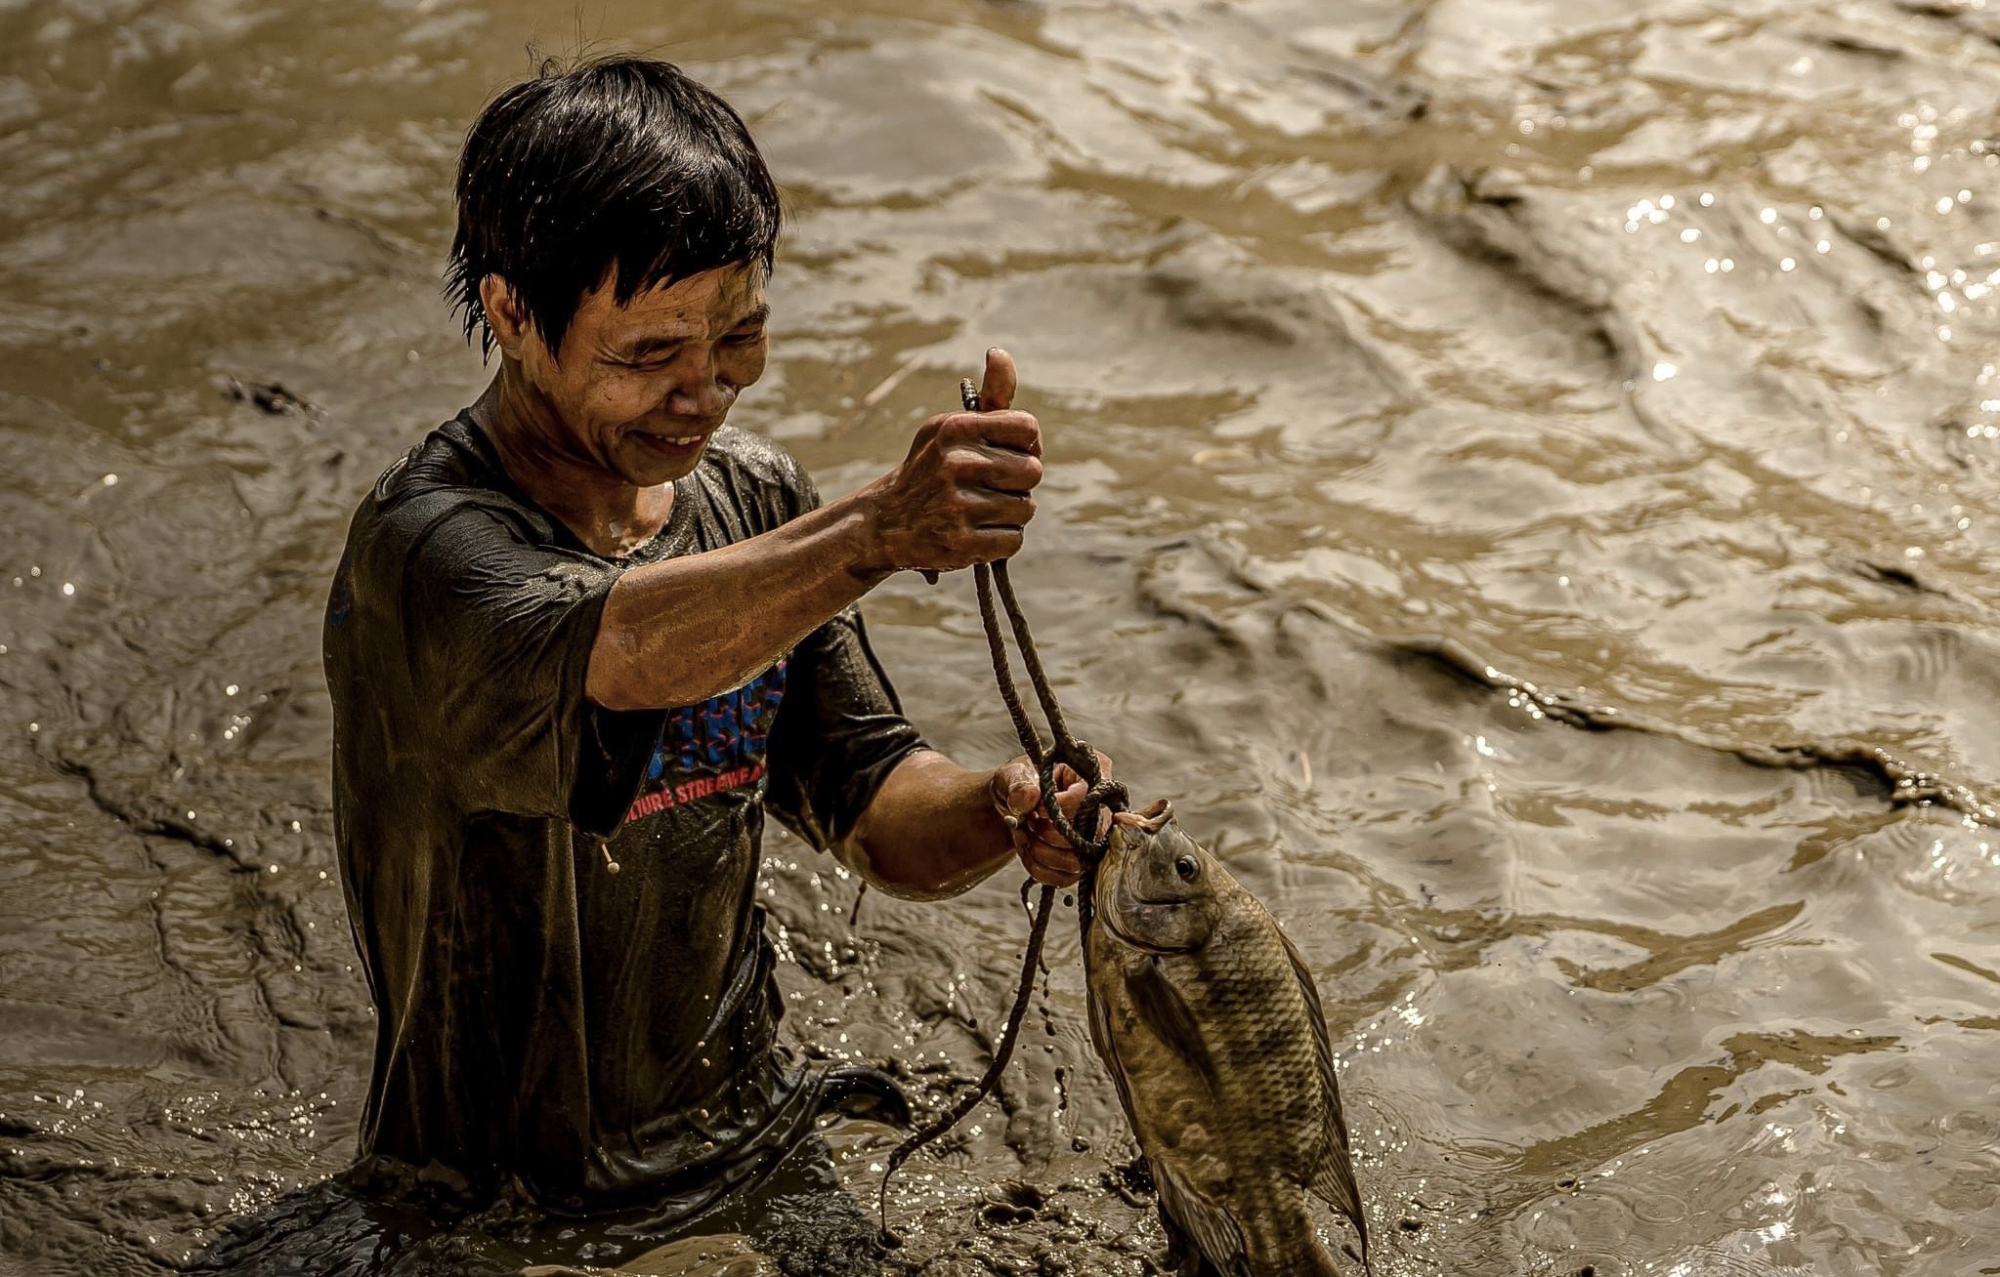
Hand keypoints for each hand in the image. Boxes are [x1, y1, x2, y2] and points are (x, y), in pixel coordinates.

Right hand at [859, 348, 1042, 575]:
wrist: (884, 522)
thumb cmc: (930, 469)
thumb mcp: (950, 428)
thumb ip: (989, 397)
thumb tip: (1000, 352)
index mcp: (955, 429)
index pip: (1027, 429)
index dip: (1027, 444)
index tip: (1009, 452)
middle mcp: (954, 464)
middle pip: (1033, 472)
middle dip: (1019, 482)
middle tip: (992, 486)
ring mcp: (957, 507)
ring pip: (1026, 508)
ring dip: (1010, 512)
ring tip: (980, 510)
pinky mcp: (961, 544)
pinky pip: (1014, 540)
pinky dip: (1002, 539)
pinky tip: (977, 532)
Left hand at [989, 751, 1115, 886]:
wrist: (1015, 806)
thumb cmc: (1020, 783)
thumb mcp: (1013, 775)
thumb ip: (1019, 784)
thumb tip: (1029, 798)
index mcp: (1092, 774)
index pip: (1087, 799)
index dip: (1058, 807)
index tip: (1035, 807)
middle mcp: (1101, 807)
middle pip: (1088, 835)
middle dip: (1047, 833)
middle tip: (1028, 822)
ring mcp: (1094, 837)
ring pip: (1076, 862)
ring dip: (1041, 852)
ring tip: (1025, 835)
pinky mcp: (1081, 860)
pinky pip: (1064, 878)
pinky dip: (1038, 868)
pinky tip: (1026, 849)